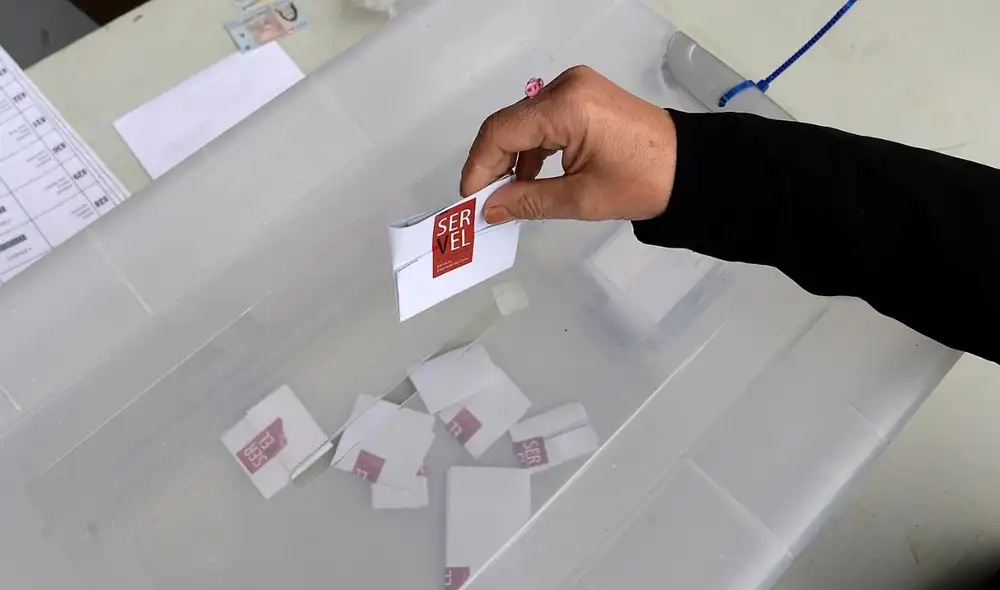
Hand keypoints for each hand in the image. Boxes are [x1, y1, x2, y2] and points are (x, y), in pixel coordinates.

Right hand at [461, 65, 677, 223]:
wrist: (689, 167)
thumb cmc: (640, 183)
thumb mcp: (580, 199)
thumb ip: (527, 200)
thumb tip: (489, 209)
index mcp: (566, 106)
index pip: (501, 132)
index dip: (479, 166)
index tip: (470, 199)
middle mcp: (565, 87)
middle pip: (509, 124)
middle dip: (492, 164)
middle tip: (484, 201)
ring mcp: (575, 87)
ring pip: (523, 122)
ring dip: (511, 158)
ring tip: (506, 195)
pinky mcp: (583, 95)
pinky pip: (543, 119)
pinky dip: (532, 148)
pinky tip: (529, 177)